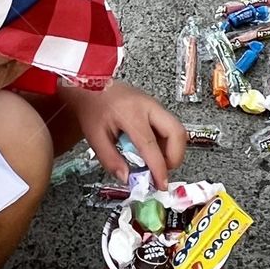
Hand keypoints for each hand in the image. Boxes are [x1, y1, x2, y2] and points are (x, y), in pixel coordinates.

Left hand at [61, 81, 186, 187]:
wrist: (92, 85)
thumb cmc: (93, 109)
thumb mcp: (95, 137)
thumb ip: (110, 160)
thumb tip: (127, 178)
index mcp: (131, 114)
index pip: (151, 144)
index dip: (159, 167)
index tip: (160, 183)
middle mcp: (149, 106)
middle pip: (177, 131)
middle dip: (176, 156)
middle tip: (163, 171)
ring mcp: (155, 104)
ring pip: (177, 129)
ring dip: (172, 150)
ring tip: (155, 162)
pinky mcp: (156, 106)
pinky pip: (170, 126)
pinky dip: (167, 143)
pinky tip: (151, 151)